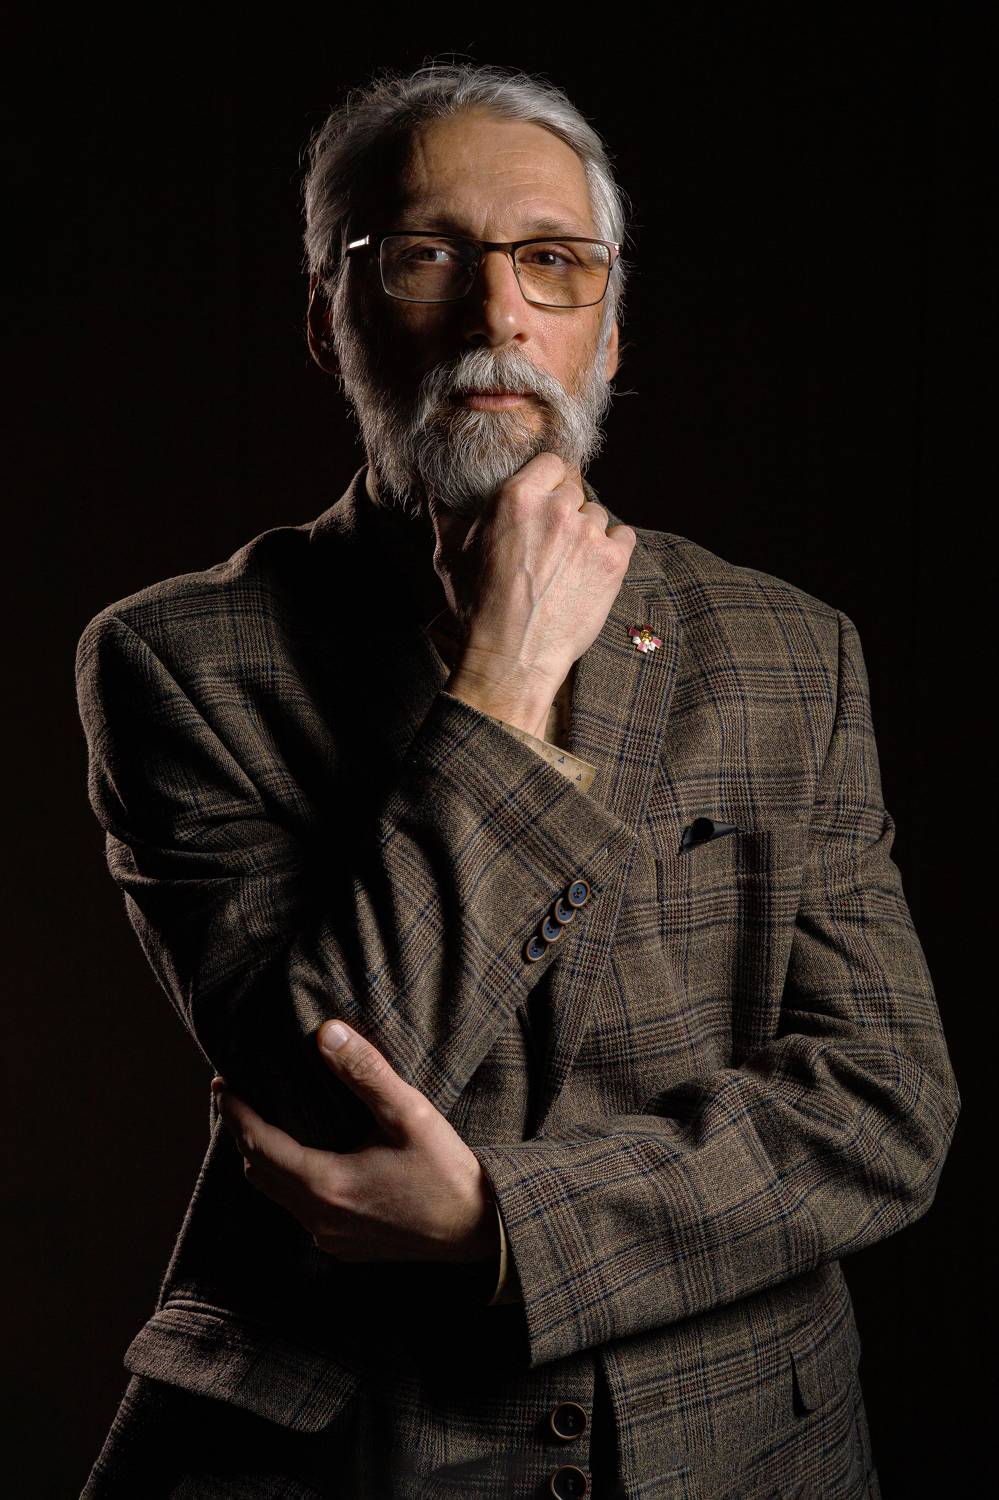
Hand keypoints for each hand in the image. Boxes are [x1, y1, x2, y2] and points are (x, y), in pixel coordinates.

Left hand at [210, 1021, 498, 1264]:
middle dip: (239, 1132)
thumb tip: (326, 1032)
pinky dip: (286, 1179)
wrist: (480, 1228)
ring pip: (276, 1194)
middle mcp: (319, 1218)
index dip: (235, 1113)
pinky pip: (299, 1210)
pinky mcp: (345, 1245)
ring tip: (260, 1120)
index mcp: (327, 1184)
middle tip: (232, 1095)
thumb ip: (366, 1072)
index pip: (257, 1145)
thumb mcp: (410, 1113)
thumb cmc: (447, 1171)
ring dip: (261, 1157)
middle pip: (257, 1171)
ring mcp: (330, 1237)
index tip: (221, 1082)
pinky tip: (301, 1157)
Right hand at [427, 452, 635, 714]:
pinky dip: (612, 549)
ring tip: (567, 562)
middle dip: (564, 508)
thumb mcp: (449, 555)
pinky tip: (591, 568)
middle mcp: (557, 509)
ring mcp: (589, 535)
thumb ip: (445, 513)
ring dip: (586, 531)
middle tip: (551, 539)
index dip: (549, 480)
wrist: (513, 656)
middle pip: (575, 488)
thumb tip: (432, 486)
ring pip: (598, 515)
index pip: (552, 462)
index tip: (545, 498)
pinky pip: (623, 536)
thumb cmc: (478, 607)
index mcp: (517, 497)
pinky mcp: (613, 562)